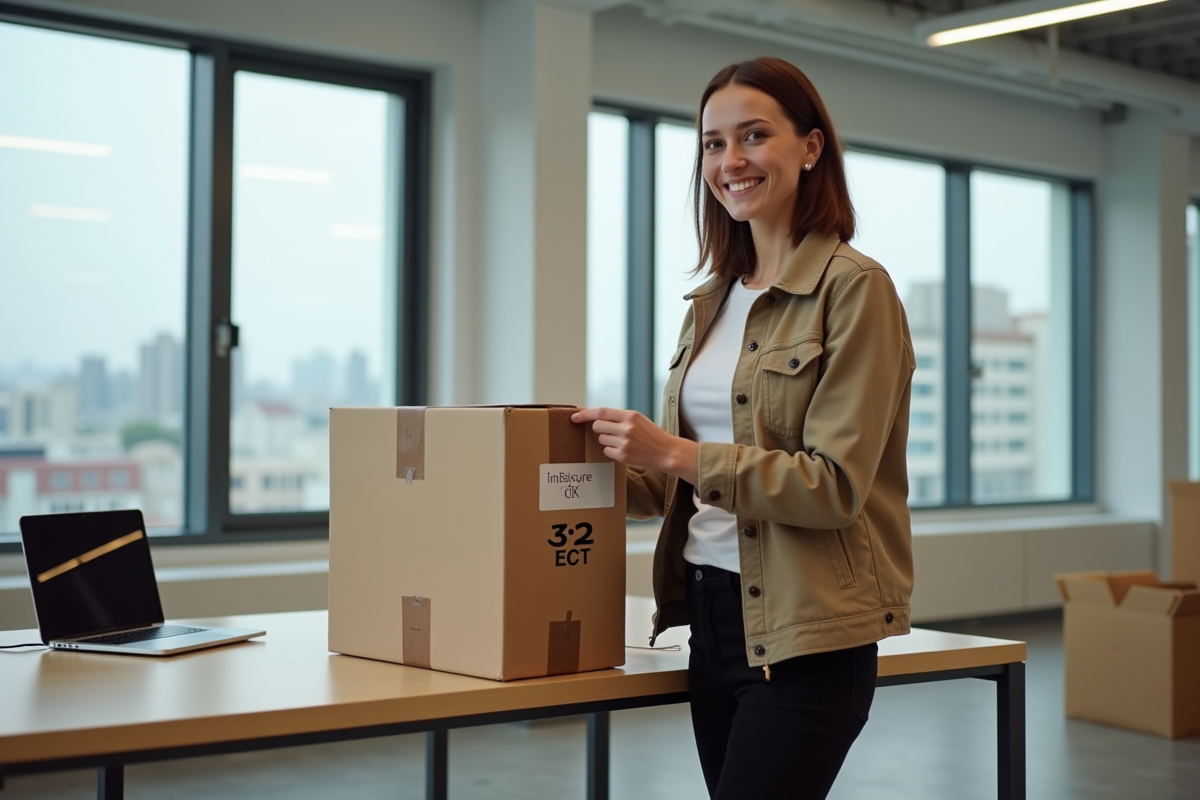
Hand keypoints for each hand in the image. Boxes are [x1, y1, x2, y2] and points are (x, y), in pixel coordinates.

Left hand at [571, 407, 698, 484]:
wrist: (666, 452)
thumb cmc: (651, 435)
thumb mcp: (638, 420)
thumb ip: (619, 417)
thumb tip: (595, 417)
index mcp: (630, 415)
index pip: (601, 412)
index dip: (585, 414)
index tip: (574, 416)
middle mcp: (626, 428)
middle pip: (597, 426)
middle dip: (599, 429)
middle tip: (610, 432)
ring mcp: (625, 443)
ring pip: (601, 439)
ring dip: (607, 440)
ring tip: (623, 442)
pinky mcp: (623, 456)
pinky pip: (606, 451)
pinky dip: (611, 451)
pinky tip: (625, 450)